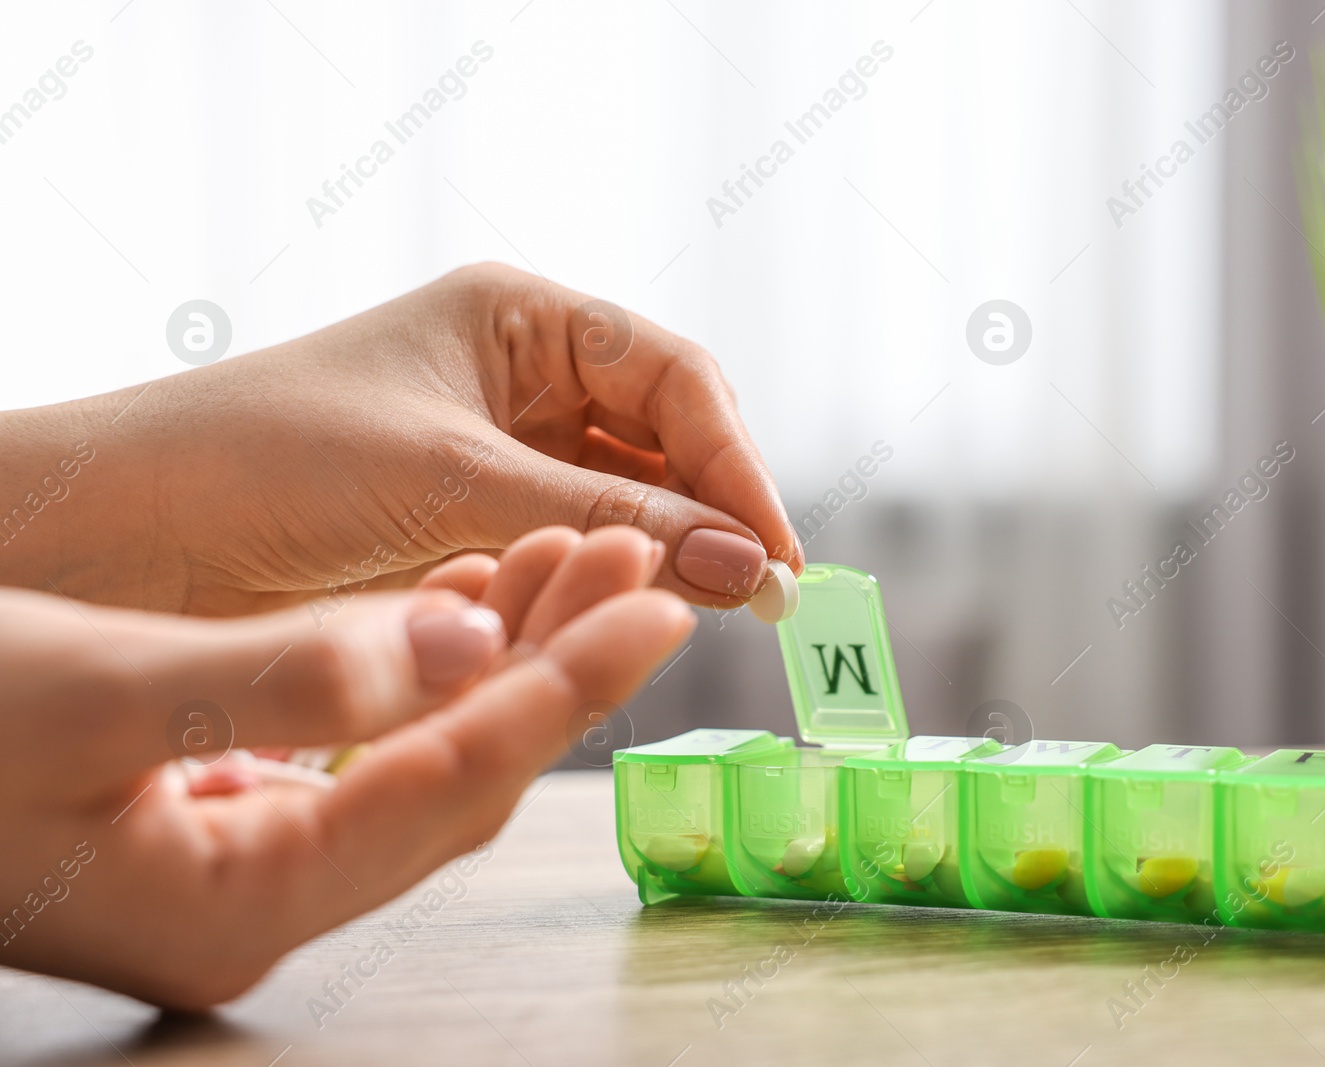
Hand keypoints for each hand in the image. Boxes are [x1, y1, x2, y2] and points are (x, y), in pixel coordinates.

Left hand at [0, 263, 798, 614]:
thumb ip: (607, 521)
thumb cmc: (269, 463)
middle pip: (667, 437)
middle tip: (765, 595)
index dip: (736, 462)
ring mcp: (503, 452)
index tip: (776, 551)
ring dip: (674, 550)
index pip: (674, 379)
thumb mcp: (455, 482)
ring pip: (631, 497)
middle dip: (717, 508)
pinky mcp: (477, 524)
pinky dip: (614, 580)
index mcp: (519, 318)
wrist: (126, 533)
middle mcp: (523, 377)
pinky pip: (578, 545)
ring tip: (718, 610)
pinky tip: (640, 614)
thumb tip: (751, 564)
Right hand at [0, 526, 691, 1007]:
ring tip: (569, 548)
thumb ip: (285, 677)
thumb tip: (466, 648)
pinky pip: (360, 749)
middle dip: (553, 660)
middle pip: (458, 777)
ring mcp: (235, 865)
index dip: (568, 687)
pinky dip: (417, 668)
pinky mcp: (215, 816)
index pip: (455, 786)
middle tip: (633, 554)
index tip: (658, 601)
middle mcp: (255, 902)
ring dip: (498, 654)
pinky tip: (458, 589)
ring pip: (419, 759)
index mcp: (237, 901)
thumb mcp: (84, 685)